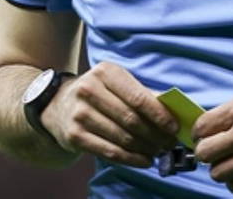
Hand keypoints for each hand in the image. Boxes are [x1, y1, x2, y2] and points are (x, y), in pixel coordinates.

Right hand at [41, 61, 179, 167]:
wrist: (58, 105)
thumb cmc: (98, 94)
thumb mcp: (116, 83)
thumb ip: (144, 94)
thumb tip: (173, 111)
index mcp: (105, 73)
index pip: (138, 97)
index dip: (159, 115)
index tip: (174, 127)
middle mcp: (89, 90)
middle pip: (131, 120)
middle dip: (155, 135)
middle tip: (169, 144)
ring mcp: (79, 114)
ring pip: (123, 138)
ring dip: (146, 148)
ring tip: (158, 151)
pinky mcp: (74, 136)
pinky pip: (110, 152)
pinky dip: (132, 159)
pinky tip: (144, 160)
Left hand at [192, 81, 232, 194]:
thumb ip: (231, 112)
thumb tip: (209, 126)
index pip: (201, 128)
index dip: (197, 133)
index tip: (202, 136)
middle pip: (205, 153)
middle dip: (205, 152)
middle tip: (214, 150)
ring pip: (219, 174)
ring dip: (220, 169)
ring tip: (229, 162)